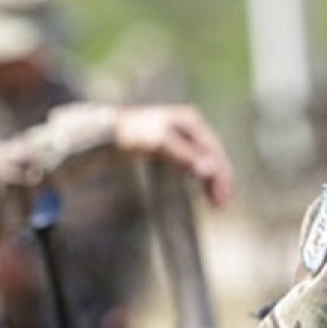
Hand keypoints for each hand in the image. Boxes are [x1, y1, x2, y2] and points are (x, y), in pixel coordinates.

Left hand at [114, 105, 233, 206]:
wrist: (104, 133)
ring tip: (215, 202)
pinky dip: (200, 176)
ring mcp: (182, 135)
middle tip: (221, 205)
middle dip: (219, 180)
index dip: (221, 175)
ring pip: (205, 160)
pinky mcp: (172, 146)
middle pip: (213, 155)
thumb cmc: (132, 134)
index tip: (222, 198)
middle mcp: (190, 126)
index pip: (215, 151)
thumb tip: (210, 168)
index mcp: (191, 122)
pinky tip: (201, 189)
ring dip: (212, 180)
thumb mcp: (160, 144)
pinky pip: (194, 162)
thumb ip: (186, 155)